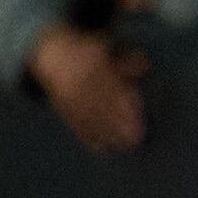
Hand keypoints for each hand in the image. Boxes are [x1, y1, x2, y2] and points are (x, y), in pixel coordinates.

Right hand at [27, 25, 147, 155]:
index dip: (124, 100)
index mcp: (91, 64)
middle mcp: (78, 81)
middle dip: (117, 123)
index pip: (111, 84)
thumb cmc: (90, 52)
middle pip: (100, 104)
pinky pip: (74, 124)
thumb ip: (127, 59)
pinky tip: (101, 149)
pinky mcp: (62, 108)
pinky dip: (87, 138)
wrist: (52, 55)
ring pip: (88, 117)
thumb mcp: (108, 48)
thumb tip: (145, 66)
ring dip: (105, 135)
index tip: (137, 115)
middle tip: (133, 139)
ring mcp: (68, 96)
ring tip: (121, 147)